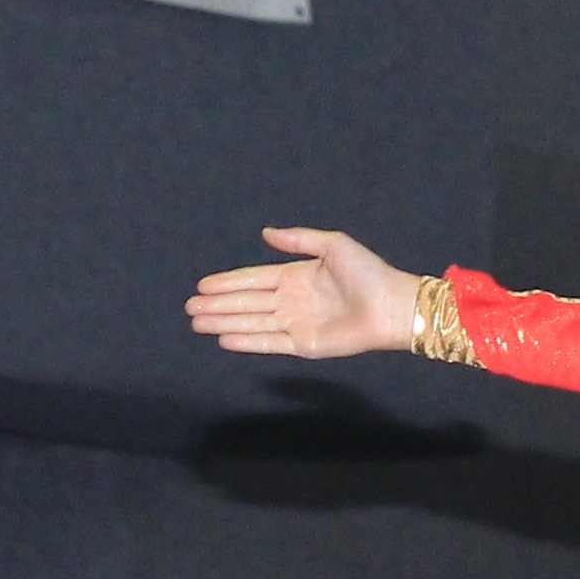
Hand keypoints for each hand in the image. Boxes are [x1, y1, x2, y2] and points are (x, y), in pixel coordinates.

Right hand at [187, 228, 422, 357]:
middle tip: (189, 307)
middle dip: (217, 305)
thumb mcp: (332, 244)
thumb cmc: (367, 272)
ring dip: (224, 322)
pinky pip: (270, 343)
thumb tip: (265, 233)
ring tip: (196, 323)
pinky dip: (247, 342)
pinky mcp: (304, 345)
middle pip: (247, 303)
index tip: (202, 285)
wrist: (390, 304)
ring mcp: (296, 324)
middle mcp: (291, 302)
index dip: (228, 282)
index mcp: (296, 276)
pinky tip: (224, 338)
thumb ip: (298, 239)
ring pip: (252, 323)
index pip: (253, 279)